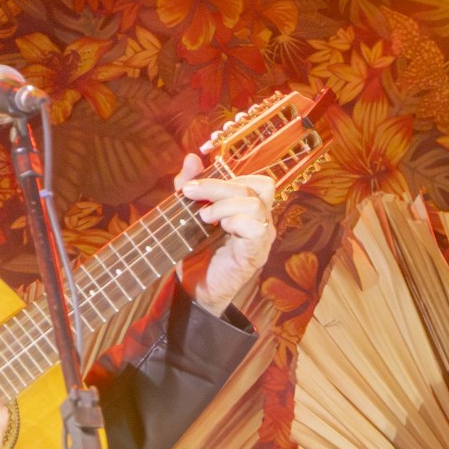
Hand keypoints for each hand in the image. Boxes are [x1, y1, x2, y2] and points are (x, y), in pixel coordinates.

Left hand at [174, 149, 276, 315]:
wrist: (193, 291)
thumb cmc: (195, 254)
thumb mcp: (186, 213)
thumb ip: (190, 186)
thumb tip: (192, 157)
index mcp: (250, 210)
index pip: (255, 180)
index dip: (227, 175)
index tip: (193, 184)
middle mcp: (261, 221)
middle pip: (258, 186)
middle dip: (219, 184)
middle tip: (189, 193)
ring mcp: (262, 238)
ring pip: (255, 204)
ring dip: (223, 204)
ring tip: (203, 217)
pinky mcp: (255, 254)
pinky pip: (256, 228)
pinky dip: (234, 221)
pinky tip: (218, 228)